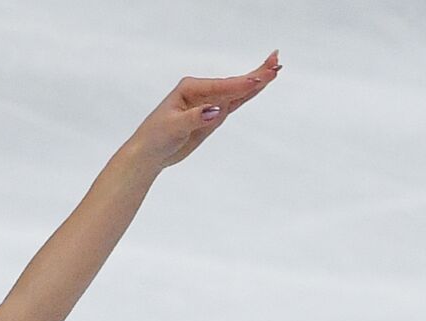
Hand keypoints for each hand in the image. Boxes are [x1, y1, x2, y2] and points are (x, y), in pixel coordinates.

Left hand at [127, 50, 281, 169]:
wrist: (149, 154)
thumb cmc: (155, 137)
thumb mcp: (173, 127)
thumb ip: (195, 118)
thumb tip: (215, 111)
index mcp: (190, 89)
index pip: (220, 87)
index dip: (239, 85)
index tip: (258, 81)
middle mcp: (201, 92)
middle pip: (232, 84)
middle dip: (254, 75)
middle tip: (276, 62)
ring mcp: (209, 103)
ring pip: (236, 91)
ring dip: (255, 81)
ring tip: (275, 68)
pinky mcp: (213, 116)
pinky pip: (234, 103)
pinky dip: (247, 94)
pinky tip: (260, 85)